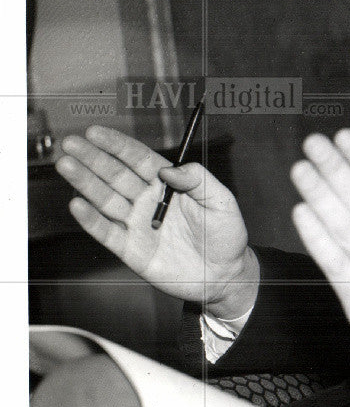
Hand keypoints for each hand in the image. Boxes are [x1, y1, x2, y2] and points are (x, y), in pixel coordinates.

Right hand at [57, 126, 258, 318]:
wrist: (224, 275)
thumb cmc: (226, 236)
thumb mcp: (221, 201)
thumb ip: (199, 180)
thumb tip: (169, 169)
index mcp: (168, 184)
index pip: (138, 159)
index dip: (117, 146)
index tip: (96, 132)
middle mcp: (148, 201)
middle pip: (116, 175)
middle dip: (93, 158)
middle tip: (71, 143)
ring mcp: (138, 224)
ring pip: (106, 200)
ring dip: (85, 183)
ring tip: (66, 166)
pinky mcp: (132, 249)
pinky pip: (107, 232)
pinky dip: (91, 219)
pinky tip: (77, 204)